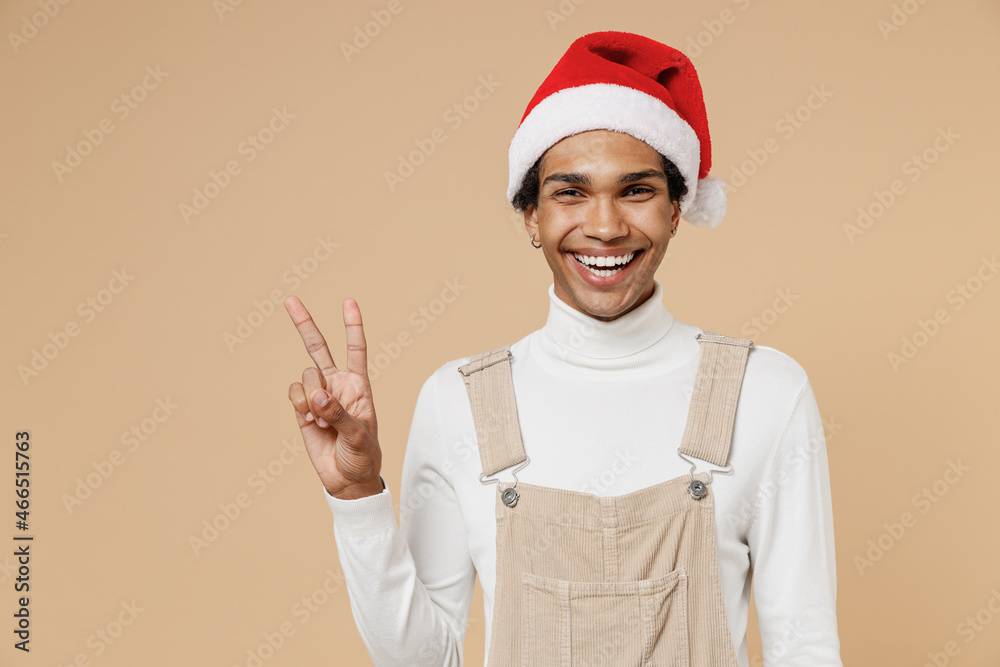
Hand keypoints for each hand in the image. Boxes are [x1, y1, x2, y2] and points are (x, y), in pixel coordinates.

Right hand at [285, 296, 383, 499]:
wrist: (346, 479)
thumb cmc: (362, 456)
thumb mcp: (359, 436)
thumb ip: (339, 414)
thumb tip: (317, 397)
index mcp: (358, 385)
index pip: (356, 349)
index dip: (352, 326)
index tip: (349, 302)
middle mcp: (337, 385)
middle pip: (318, 348)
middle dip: (304, 323)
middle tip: (290, 299)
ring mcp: (318, 396)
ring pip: (306, 377)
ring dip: (313, 398)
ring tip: (324, 421)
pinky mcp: (302, 409)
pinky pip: (294, 394)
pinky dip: (301, 406)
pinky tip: (312, 422)